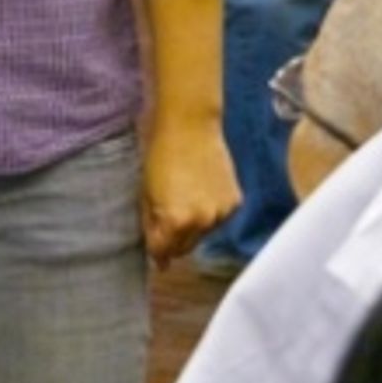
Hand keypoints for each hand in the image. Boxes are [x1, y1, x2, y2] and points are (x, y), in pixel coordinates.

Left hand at [139, 116, 242, 268]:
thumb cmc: (160, 155)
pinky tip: (202, 192)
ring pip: (204, 234)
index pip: (164, 252)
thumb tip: (159, 258)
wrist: (189, 125)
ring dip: (194, 226)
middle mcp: (203, 222)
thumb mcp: (146, 194)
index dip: (156, 251)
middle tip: (167, 220)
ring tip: (186, 198)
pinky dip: (210, 212)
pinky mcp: (235, 202)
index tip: (156, 251)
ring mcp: (222, 213)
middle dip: (174, 241)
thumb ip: (151, 227)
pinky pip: (219, 218)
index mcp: (176, 221)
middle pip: (186, 248)